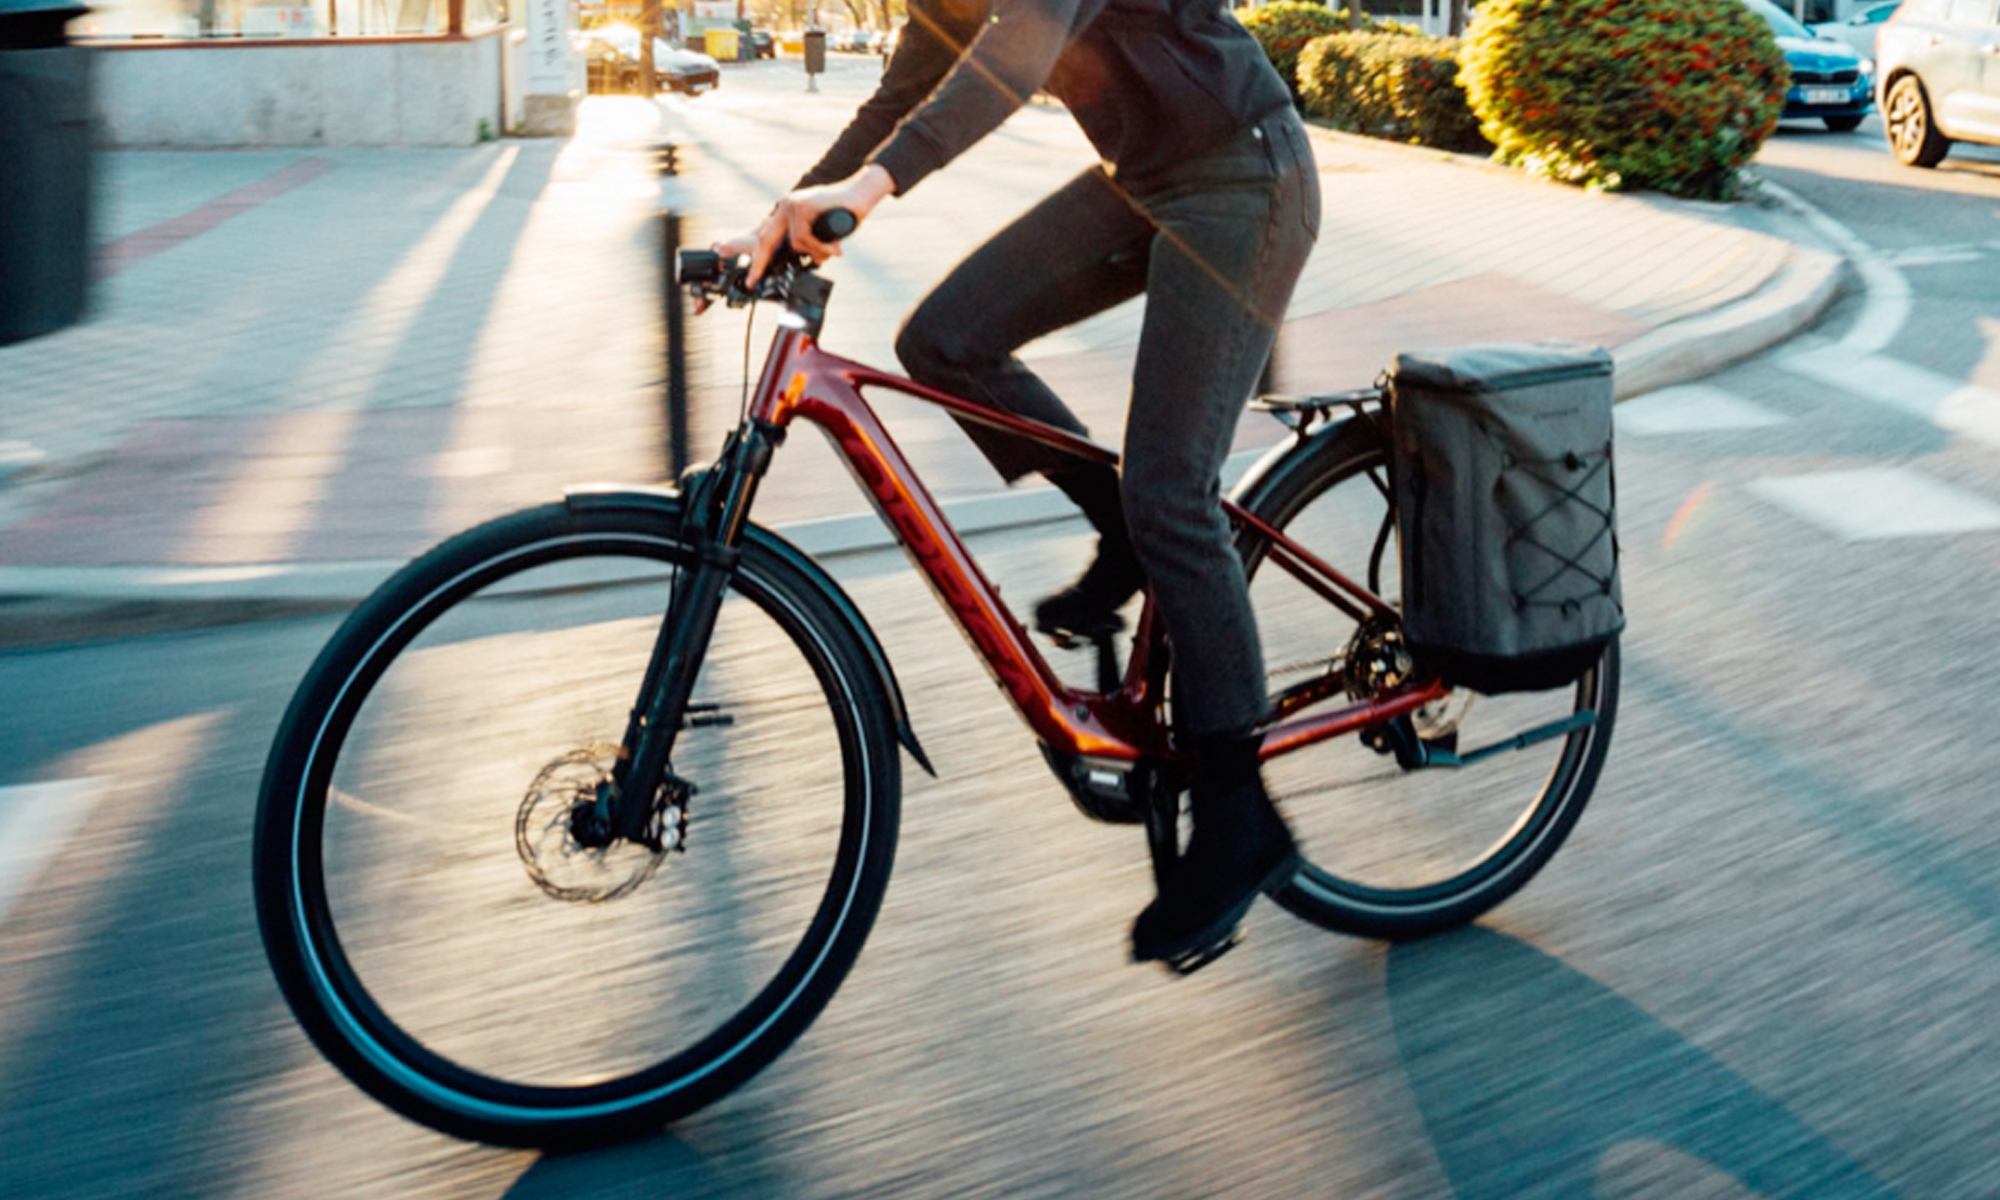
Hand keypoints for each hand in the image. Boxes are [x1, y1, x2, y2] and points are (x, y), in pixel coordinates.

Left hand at [735, 164, 896, 285]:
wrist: (861, 194)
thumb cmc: (845, 213)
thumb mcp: (824, 232)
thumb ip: (813, 244)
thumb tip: (812, 262)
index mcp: (787, 212)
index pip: (766, 237)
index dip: (759, 258)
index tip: (752, 277)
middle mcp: (786, 206)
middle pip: (765, 239)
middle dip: (759, 263)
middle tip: (753, 280)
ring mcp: (793, 204)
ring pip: (795, 243)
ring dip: (816, 252)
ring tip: (833, 251)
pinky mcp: (803, 206)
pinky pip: (805, 237)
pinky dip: (820, 246)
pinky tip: (835, 247)